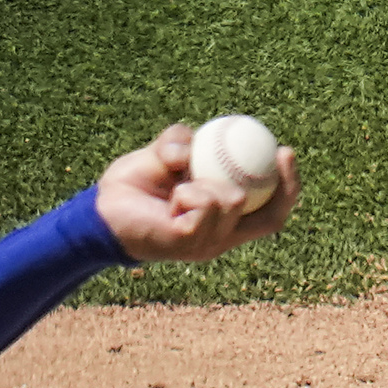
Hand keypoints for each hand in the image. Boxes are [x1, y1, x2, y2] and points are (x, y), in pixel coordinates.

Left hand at [91, 120, 303, 263]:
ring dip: (209, 181)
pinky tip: (171, 198)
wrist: (99, 212)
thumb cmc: (132, 187)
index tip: (286, 152)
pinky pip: (205, 205)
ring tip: (180, 186)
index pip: (268, 211)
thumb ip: (179, 142)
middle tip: (282, 152)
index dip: (288, 186)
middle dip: (285, 186)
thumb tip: (194, 143)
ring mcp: (207, 244)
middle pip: (270, 219)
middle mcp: (221, 237)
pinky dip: (190, 190)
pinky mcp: (188, 243)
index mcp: (223, 220)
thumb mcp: (160, 156)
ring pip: (233, 201)